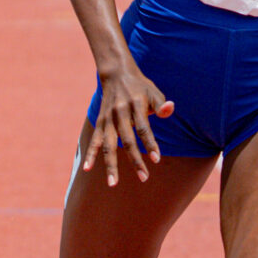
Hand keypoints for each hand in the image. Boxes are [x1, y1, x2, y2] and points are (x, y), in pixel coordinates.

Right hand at [86, 58, 174, 185]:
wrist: (116, 73)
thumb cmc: (141, 87)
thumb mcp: (154, 92)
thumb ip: (161, 104)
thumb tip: (170, 109)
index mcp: (136, 104)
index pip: (144, 127)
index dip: (150, 143)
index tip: (157, 159)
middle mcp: (120, 112)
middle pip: (126, 140)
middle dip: (135, 160)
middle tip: (144, 178)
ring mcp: (108, 118)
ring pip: (108, 144)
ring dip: (111, 164)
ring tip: (113, 183)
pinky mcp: (100, 122)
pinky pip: (94, 140)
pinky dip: (90, 154)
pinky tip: (87, 169)